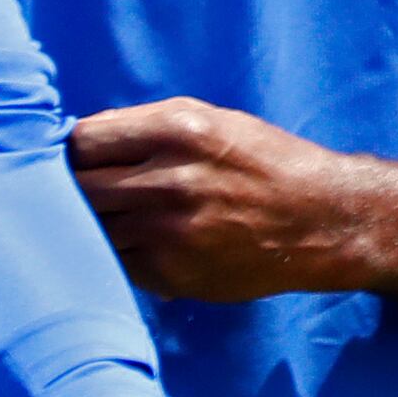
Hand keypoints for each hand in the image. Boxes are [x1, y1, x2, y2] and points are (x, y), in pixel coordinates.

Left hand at [68, 100, 371, 301]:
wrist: (324, 221)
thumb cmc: (266, 164)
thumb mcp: (213, 122)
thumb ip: (146, 128)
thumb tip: (78, 144)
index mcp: (176, 130)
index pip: (81, 140)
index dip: (73, 151)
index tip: (80, 161)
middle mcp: (167, 180)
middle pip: (76, 188)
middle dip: (74, 191)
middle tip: (86, 195)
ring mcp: (167, 232)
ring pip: (91, 230)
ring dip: (96, 227)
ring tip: (117, 221)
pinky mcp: (172, 274)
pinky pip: (118, 263)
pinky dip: (122, 255)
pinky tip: (146, 245)